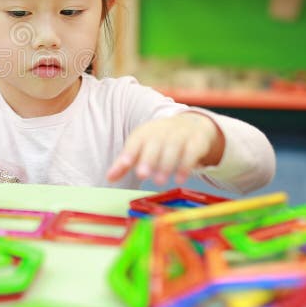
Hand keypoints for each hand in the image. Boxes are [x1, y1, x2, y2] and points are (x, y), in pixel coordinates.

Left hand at [106, 112, 224, 185]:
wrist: (190, 124)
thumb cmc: (159, 141)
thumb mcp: (141, 148)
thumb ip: (125, 163)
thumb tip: (109, 178)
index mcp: (145, 133)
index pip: (135, 141)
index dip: (129, 152)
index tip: (124, 164)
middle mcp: (162, 131)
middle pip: (155, 143)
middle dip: (148, 159)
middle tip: (142, 175)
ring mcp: (180, 134)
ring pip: (173, 147)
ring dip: (166, 164)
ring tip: (159, 181)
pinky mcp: (197, 141)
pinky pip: (192, 151)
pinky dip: (186, 165)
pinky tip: (179, 179)